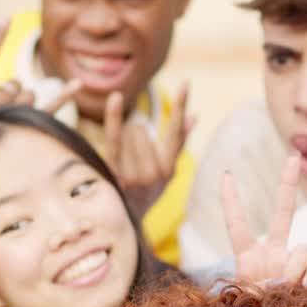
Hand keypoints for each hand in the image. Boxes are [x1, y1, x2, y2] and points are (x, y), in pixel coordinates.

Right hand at [0, 18, 79, 126]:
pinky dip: (66, 95)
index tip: (7, 18)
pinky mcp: (30, 129)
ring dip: (22, 105)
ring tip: (9, 126)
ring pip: (28, 95)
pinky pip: (51, 108)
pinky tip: (79, 83)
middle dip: (9, 95)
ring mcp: (12, 118)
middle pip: (13, 84)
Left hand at [102, 82, 193, 215]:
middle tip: (127, 156)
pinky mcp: (112, 173)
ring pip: (129, 132)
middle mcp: (153, 174)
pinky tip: (117, 98)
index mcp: (168, 171)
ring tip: (119, 160)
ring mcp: (132, 176)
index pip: (176, 133)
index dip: (180, 106)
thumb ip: (179, 142)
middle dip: (134, 134)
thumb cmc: (144, 193)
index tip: (185, 82)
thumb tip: (194, 116)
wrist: (122, 223)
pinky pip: (114, 139)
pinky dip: (115, 117)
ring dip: (121, 138)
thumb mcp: (165, 172)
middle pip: (142, 130)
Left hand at [223, 155, 306, 287]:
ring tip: (285, 289)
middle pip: (283, 213)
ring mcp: (294, 263)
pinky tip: (303, 290)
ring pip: (303, 249)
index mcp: (247, 258)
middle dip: (288, 185)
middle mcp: (273, 254)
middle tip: (293, 157)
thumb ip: (265, 283)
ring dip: (295, 269)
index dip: (231, 201)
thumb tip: (293, 276)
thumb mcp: (245, 303)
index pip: (237, 224)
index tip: (227, 175)